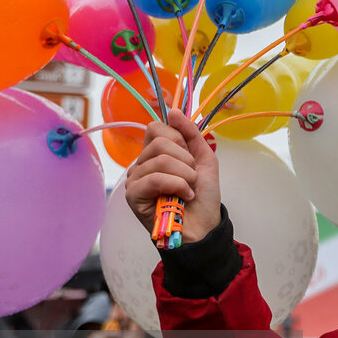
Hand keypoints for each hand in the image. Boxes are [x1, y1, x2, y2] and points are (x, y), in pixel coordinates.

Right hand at [125, 109, 221, 243]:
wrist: (204, 227)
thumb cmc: (202, 196)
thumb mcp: (204, 159)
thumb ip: (190, 133)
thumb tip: (172, 110)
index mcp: (155, 153)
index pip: (156, 127)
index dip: (179, 139)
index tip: (190, 158)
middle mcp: (141, 164)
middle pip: (160, 142)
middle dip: (185, 160)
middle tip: (191, 178)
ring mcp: (135, 179)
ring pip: (160, 159)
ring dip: (185, 175)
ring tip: (189, 190)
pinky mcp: (132, 195)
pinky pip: (154, 178)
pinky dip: (177, 185)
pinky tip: (184, 196)